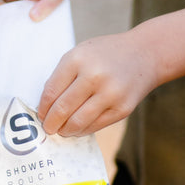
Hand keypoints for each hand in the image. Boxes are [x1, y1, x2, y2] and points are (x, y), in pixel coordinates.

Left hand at [37, 31, 159, 135]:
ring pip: (78, 121)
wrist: (144, 54)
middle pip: (62, 108)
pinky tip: (77, 128)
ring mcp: (110, 94)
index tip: (40, 115)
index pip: (51, 91)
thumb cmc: (105, 54)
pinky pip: (96, 125)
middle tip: (47, 128)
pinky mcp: (122, 109)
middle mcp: (93, 76)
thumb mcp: (79, 54)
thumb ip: (62, 76)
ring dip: (65, 130)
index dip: (43, 107)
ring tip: (61, 130)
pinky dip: (82, 130)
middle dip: (51, 123)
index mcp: (77, 60)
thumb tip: (47, 105)